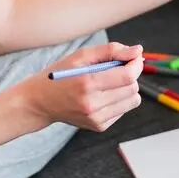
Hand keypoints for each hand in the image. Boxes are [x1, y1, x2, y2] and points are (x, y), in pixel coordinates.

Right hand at [14, 41, 143, 131]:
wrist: (41, 102)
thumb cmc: (60, 75)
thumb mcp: (81, 56)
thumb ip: (111, 51)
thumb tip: (137, 51)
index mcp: (87, 84)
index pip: (127, 76)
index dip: (136, 65)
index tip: (134, 58)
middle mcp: (92, 104)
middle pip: (133, 88)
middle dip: (131, 75)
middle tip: (118, 68)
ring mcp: (96, 118)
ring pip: (133, 101)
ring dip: (127, 88)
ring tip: (110, 83)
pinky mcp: (99, 126)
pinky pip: (124, 110)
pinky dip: (119, 100)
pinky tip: (103, 95)